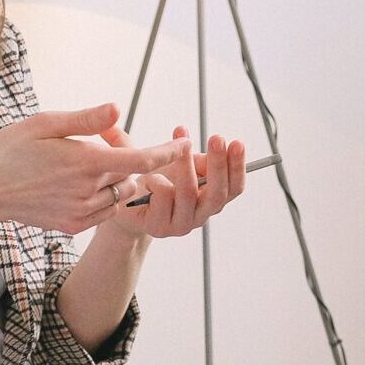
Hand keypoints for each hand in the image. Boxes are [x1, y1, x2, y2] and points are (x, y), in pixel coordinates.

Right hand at [0, 103, 184, 233]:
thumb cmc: (12, 149)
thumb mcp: (45, 123)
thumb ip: (86, 119)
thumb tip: (119, 108)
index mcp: (85, 162)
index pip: (140, 159)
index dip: (167, 152)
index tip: (186, 144)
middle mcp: (88, 191)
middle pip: (131, 176)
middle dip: (127, 162)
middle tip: (97, 149)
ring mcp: (82, 213)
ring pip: (120, 196)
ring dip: (116, 182)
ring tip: (85, 168)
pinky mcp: (74, 227)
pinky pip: (104, 212)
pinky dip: (102, 199)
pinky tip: (76, 188)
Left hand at [100, 123, 246, 238]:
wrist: (126, 206)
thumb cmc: (157, 182)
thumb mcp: (181, 165)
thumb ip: (199, 160)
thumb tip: (215, 150)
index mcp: (211, 201)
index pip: (234, 188)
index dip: (238, 167)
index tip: (237, 143)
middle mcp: (201, 216)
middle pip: (218, 194)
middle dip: (219, 164)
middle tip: (217, 138)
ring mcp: (181, 224)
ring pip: (189, 193)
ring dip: (186, 165)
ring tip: (180, 146)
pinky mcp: (159, 227)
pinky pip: (162, 196)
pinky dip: (156, 179)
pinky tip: (148, 178)